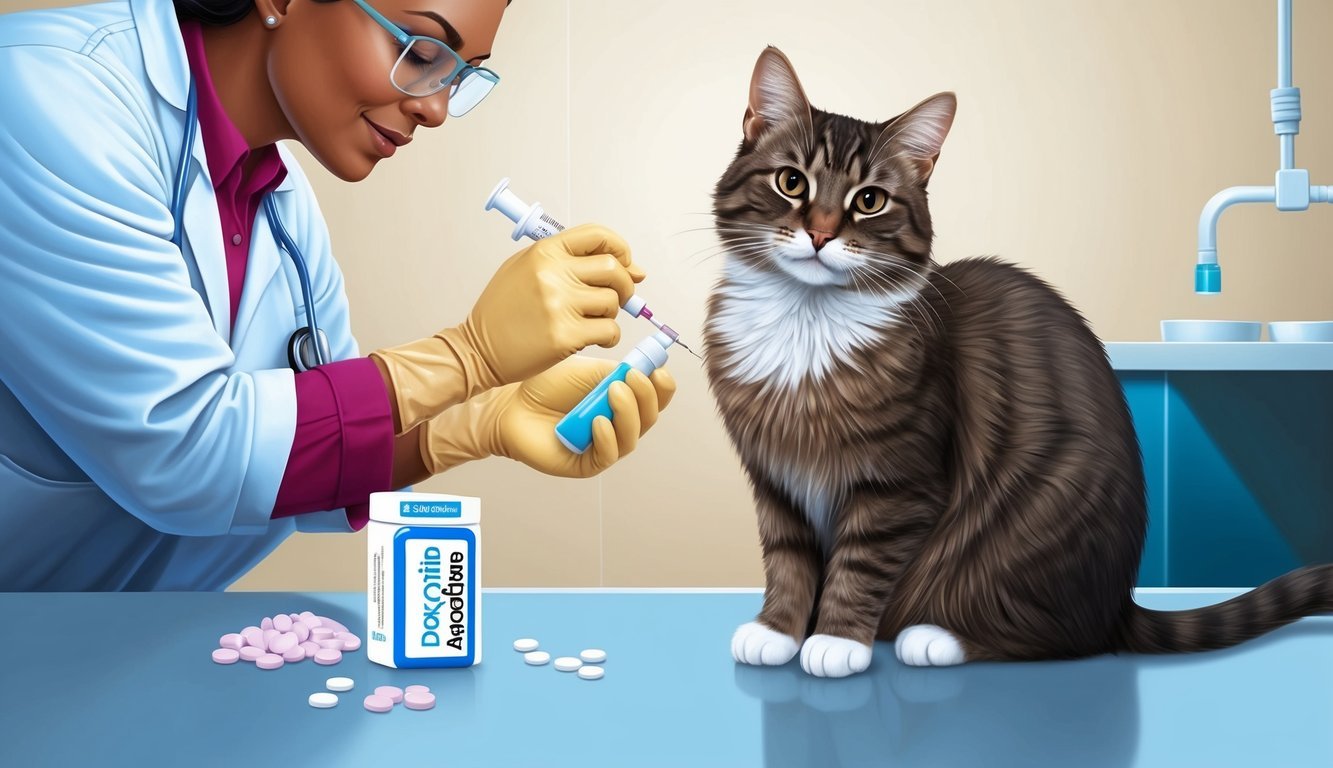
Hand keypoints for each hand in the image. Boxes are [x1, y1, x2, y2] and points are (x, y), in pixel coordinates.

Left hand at [420, 356, 675, 478]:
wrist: (510, 401)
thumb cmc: (547, 385)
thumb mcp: (589, 371)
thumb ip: (619, 371)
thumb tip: (650, 367)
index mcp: (623, 401)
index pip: (654, 399)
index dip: (662, 387)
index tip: (658, 370)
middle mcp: (618, 426)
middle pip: (648, 418)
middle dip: (645, 397)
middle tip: (631, 378)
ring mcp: (602, 446)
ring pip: (630, 438)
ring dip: (627, 415)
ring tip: (614, 392)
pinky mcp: (584, 464)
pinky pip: (605, 455)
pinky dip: (607, 438)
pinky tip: (599, 421)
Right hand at [461, 223, 644, 386]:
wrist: (478, 349)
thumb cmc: (504, 312)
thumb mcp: (527, 270)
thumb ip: (574, 262)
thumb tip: (635, 270)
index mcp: (544, 252)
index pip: (597, 235)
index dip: (621, 248)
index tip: (627, 264)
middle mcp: (552, 274)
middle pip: (614, 269)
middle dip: (625, 284)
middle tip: (617, 298)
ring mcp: (559, 305)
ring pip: (613, 301)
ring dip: (611, 313)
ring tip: (592, 320)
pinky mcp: (565, 336)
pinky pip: (609, 330)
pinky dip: (609, 336)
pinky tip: (593, 338)